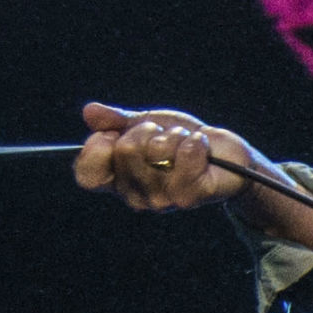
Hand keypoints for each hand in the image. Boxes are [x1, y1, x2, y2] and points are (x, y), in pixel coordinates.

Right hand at [74, 102, 257, 210]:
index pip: (87, 175)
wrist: (224, 153)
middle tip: (163, 137)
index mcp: (117, 180)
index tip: (112, 134)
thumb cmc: (180, 140)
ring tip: (184, 145)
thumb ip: (116, 121)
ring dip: (174, 136)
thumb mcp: (145, 124)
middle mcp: (136, 196)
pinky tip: (201, 149)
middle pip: (124, 150)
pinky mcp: (190, 196)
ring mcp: (163, 200)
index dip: (96, 149)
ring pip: (157, 149)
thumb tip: (90, 112)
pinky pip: (186, 154)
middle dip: (147, 130)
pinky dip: (195, 141)